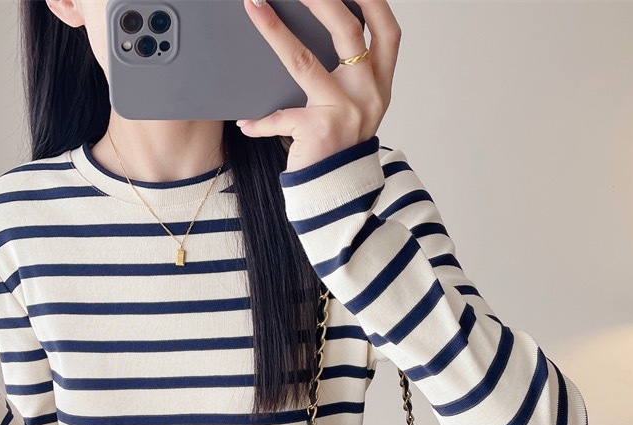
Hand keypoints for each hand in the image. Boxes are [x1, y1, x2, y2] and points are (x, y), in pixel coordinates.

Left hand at [237, 0, 399, 170]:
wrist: (339, 198)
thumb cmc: (340, 149)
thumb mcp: (355, 108)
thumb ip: (349, 75)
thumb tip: (322, 27)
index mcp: (380, 83)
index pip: (387, 31)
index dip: (371, 1)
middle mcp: (368, 94)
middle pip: (347, 32)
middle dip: (320, 0)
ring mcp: (345, 112)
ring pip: (305, 62)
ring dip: (275, 32)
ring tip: (255, 8)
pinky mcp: (319, 133)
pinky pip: (282, 117)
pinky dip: (260, 122)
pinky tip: (244, 123)